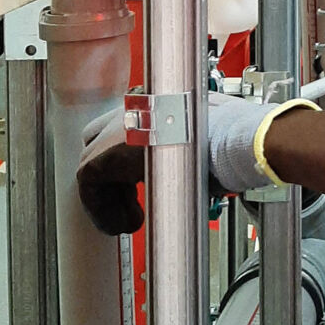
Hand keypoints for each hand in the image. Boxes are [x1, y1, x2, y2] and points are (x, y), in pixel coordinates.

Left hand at [77, 92, 294, 235]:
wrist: (235, 139)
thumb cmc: (236, 136)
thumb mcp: (214, 133)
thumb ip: (196, 141)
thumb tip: (202, 163)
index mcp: (159, 102)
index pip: (125, 125)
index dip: (128, 159)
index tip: (140, 180)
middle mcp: (134, 110)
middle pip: (101, 143)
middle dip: (116, 177)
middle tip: (135, 200)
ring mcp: (117, 129)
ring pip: (94, 166)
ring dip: (112, 196)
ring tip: (132, 218)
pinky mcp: (106, 154)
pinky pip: (88, 186)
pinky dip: (103, 208)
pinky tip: (124, 222)